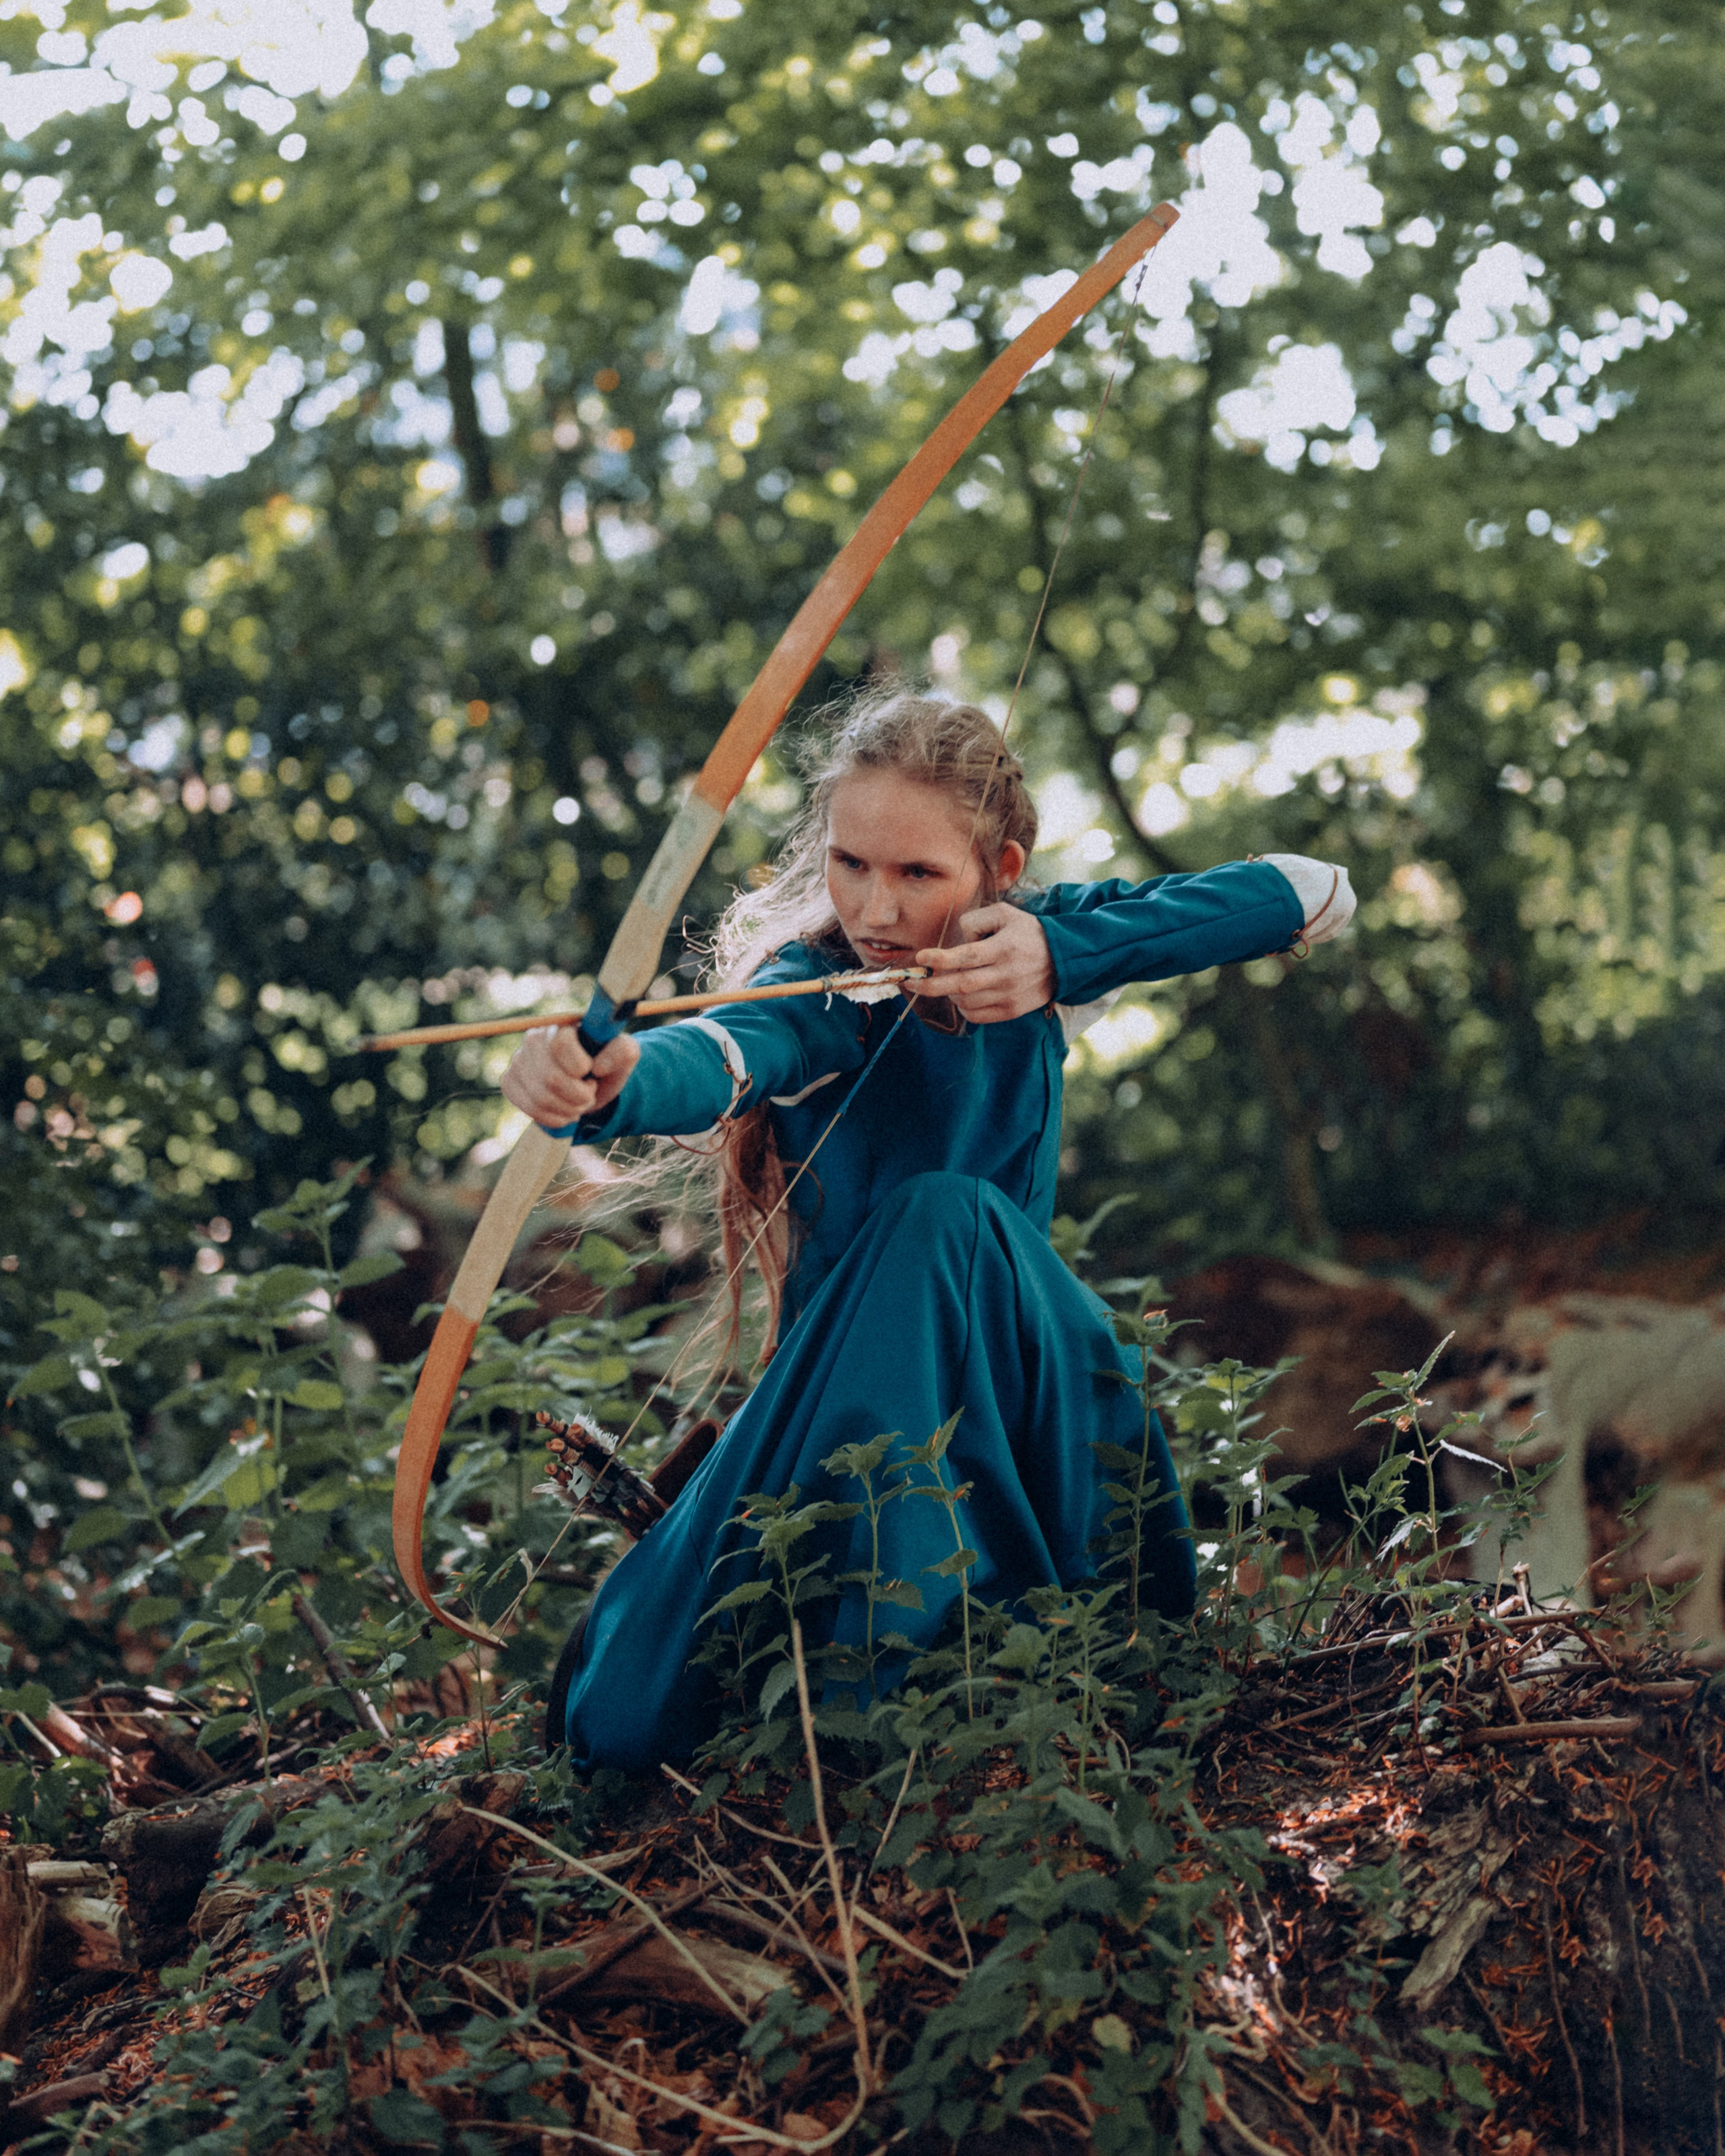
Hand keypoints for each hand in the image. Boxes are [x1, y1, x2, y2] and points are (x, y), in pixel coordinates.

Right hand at [500, 1026, 639, 1128]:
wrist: (590, 1083)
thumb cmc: (607, 1064)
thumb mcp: (625, 1055)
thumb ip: (623, 1051)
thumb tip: (598, 1066)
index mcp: (562, 1025)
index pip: (561, 1044)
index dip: (580, 1067)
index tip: (591, 1071)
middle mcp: (534, 1038)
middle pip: (551, 1078)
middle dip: (578, 1095)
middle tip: (588, 1093)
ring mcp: (518, 1061)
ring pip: (541, 1098)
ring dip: (569, 1109)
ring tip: (579, 1102)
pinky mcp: (510, 1082)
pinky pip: (530, 1109)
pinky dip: (554, 1117)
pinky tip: (564, 1110)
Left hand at [912, 904, 1055, 1023]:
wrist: (1063, 959)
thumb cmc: (1028, 933)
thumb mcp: (1005, 914)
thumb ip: (977, 920)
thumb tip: (957, 939)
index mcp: (1003, 948)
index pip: (966, 957)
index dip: (940, 959)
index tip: (920, 958)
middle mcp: (1006, 975)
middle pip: (960, 985)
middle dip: (930, 985)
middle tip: (910, 981)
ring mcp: (1009, 996)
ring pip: (966, 1001)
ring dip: (948, 993)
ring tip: (946, 981)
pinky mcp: (1011, 1011)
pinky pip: (977, 1016)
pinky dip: (963, 1007)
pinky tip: (963, 995)